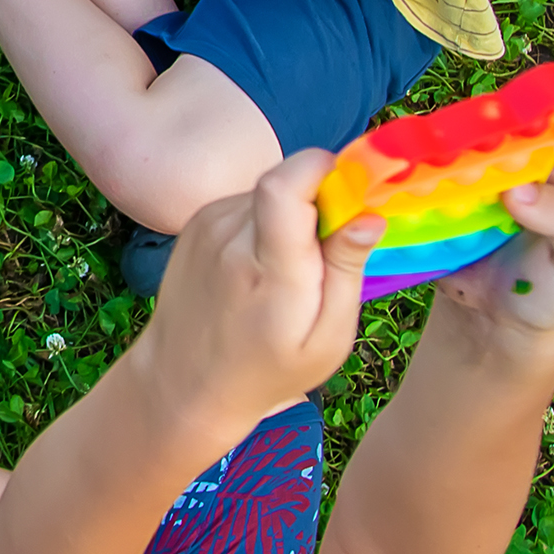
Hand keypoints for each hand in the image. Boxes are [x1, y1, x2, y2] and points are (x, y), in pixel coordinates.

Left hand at [150, 149, 381, 421]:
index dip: (324, 171)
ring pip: (269, 190)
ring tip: (288, 270)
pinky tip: (259, 267)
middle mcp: (230, 236)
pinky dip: (266, 223)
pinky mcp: (196, 221)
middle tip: (323, 256)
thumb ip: (347, 270)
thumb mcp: (327, 338)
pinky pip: (248, 201)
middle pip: (285, 182)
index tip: (350, 199)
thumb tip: (369, 214)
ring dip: (292, 216)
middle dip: (319, 203)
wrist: (184, 382)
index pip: (285, 184)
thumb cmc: (268, 370)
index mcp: (267, 268)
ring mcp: (207, 225)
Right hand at [437, 134, 553, 332]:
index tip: (493, 153)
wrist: (505, 317)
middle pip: (500, 133)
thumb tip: (518, 189)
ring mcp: (489, 173)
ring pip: (463, 149)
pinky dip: (419, 181)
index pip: (553, 133)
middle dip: (474, 144)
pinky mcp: (454, 189)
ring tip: (420, 179)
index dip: (523, 136)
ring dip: (440, 161)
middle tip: (449, 164)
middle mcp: (532, 160)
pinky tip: (404, 193)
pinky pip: (436, 175)